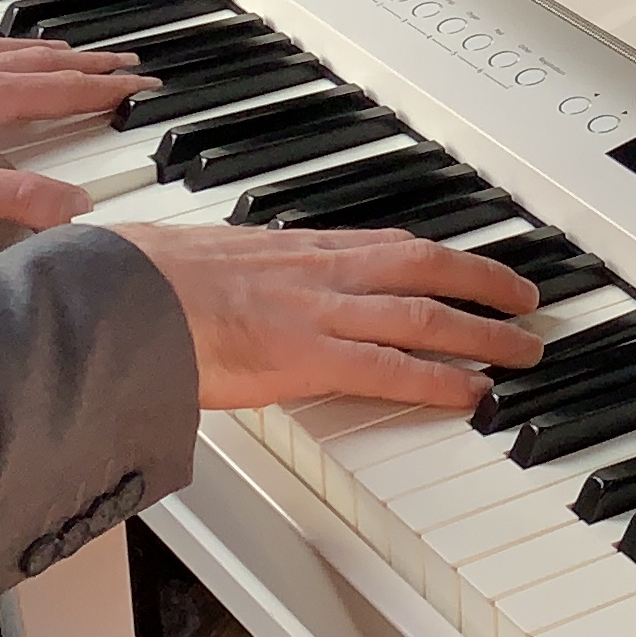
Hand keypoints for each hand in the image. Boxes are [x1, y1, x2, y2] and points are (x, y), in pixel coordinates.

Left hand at [0, 38, 156, 229]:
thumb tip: (73, 206)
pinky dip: (0, 49)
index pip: (60, 88)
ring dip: (48, 52)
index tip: (141, 83)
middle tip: (125, 62)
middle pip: (41, 63)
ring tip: (71, 51)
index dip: (105, 88)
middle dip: (88, 63)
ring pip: (7, 52)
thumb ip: (13, 195)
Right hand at [104, 222, 544, 413]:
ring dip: (482, 328)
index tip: (456, 261)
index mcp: (280, 248)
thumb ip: (210, 272)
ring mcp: (313, 310)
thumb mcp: (182, 257)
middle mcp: (309, 268)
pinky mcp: (306, 355)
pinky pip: (391, 367)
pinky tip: (476, 393)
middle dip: (478, 277)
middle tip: (523, 293)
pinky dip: (441, 380)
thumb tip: (196, 279)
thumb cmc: (129, 280)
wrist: (111, 296)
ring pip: (422, 312)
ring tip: (524, 347)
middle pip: (418, 263)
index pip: (372, 242)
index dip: (424, 253)